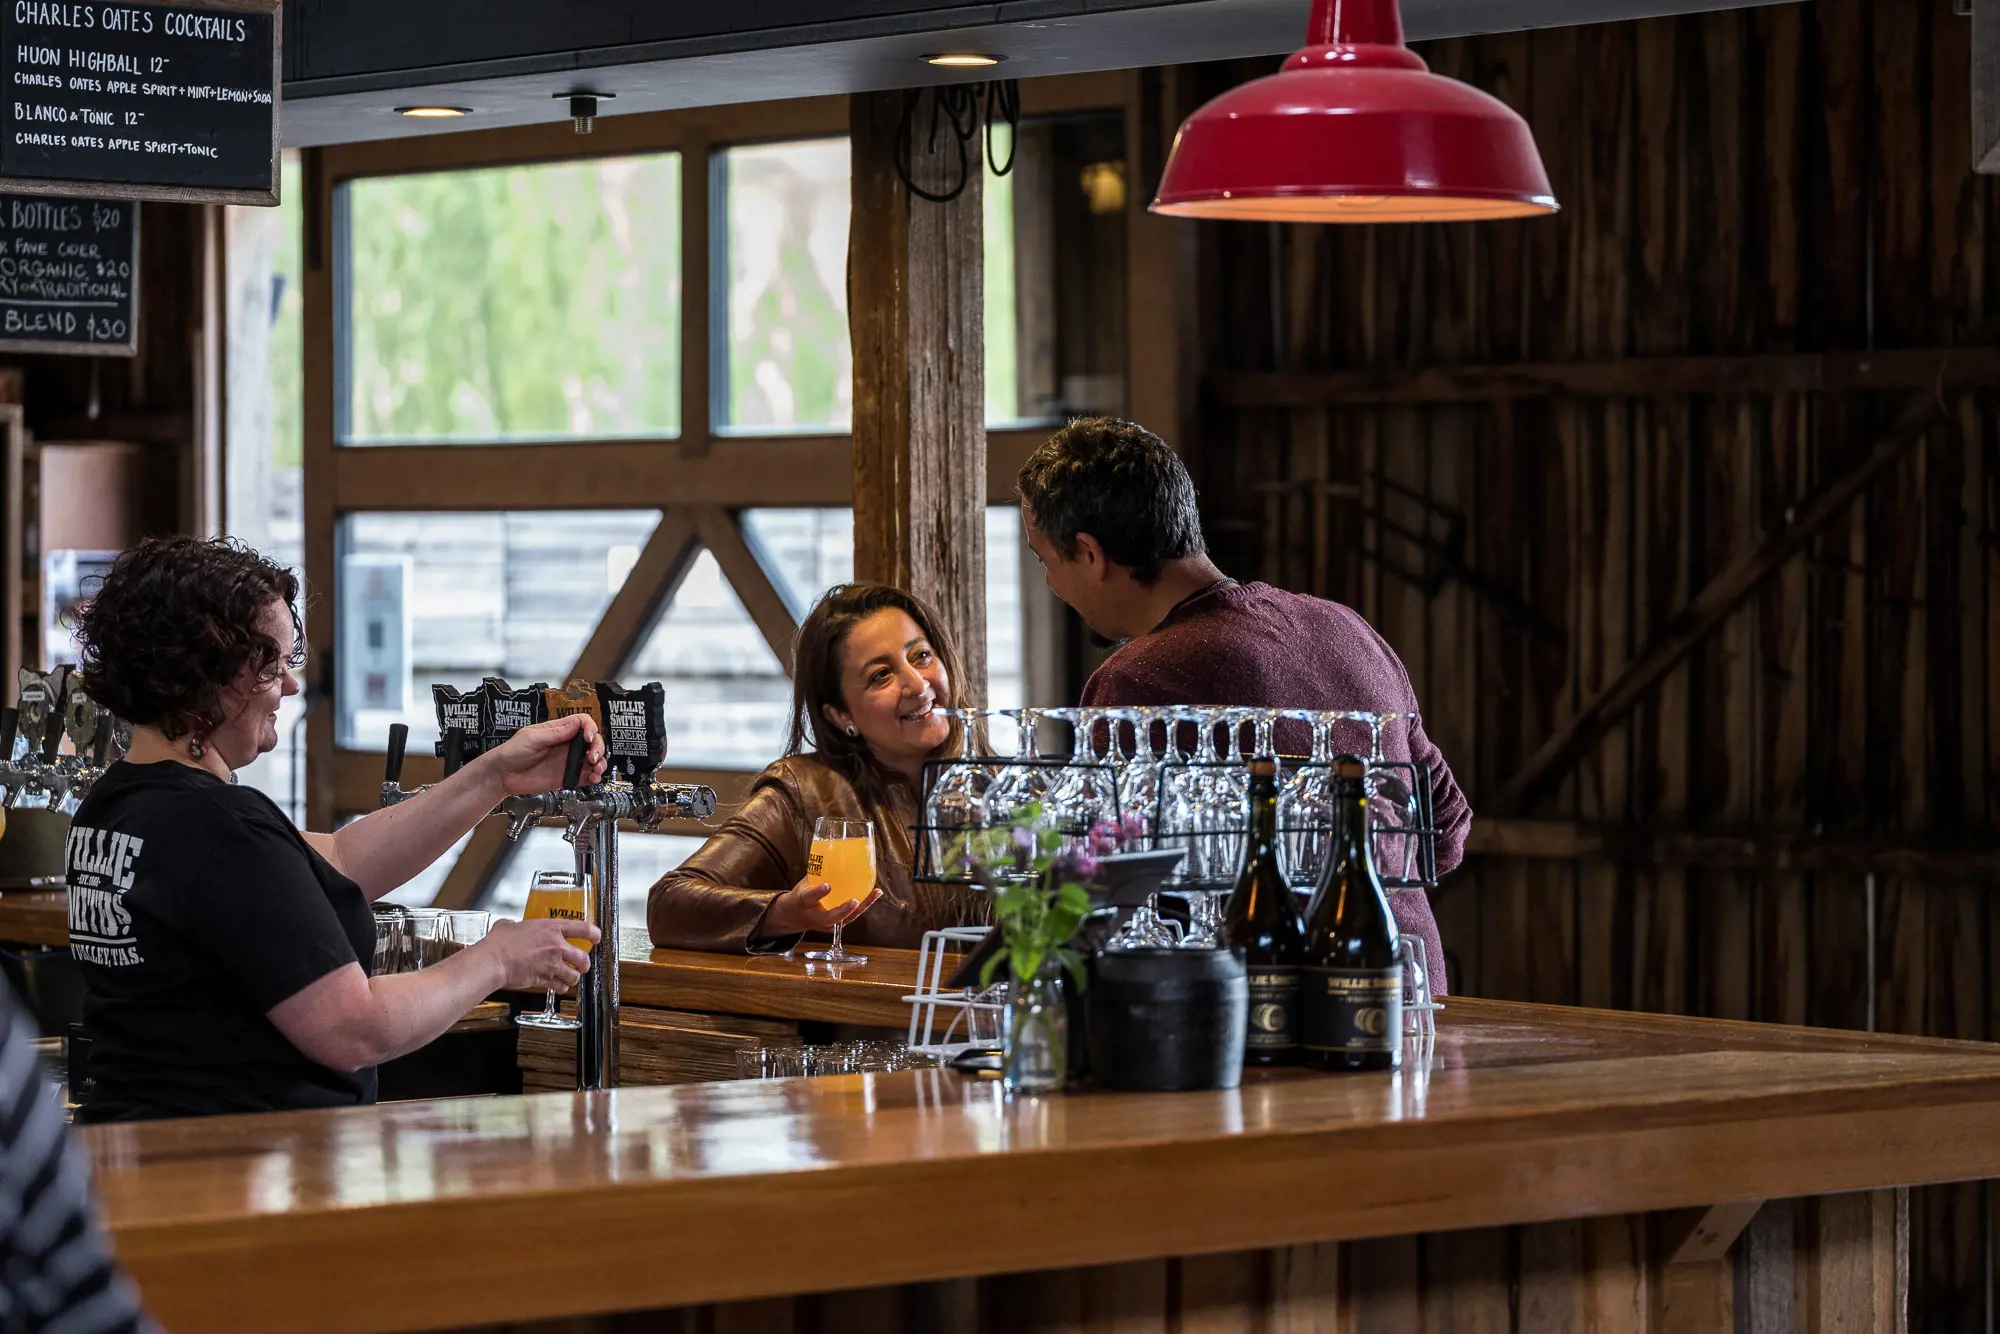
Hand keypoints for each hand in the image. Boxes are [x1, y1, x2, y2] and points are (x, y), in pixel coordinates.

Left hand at [479, 714, 606, 796]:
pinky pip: (585, 776)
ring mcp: (567, 761)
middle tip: (591, 757)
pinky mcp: (566, 777)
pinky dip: (593, 777)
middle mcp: (566, 744)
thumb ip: (555, 733)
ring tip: (596, 769)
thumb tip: (576, 724)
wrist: (502, 776)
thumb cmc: (511, 753)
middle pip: (593, 740)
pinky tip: (592, 778)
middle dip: (598, 747)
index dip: (590, 728)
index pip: (582, 723)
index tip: (587, 738)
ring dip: (600, 762)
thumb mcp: (531, 737)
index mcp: (558, 730)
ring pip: (593, 758)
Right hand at [480, 916, 599, 991]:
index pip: (583, 928)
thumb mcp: (508, 925)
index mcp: (552, 929)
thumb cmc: (499, 943)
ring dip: (573, 978)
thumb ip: (514, 925)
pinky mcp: (545, 980)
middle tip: (581, 965)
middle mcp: (556, 946)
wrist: (494, 961)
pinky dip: (561, 988)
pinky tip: (557, 986)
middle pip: (584, 958)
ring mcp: (552, 964)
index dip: (594, 934)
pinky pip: (560, 987)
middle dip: (585, 964)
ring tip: (569, 977)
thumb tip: (509, 925)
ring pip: (575, 975)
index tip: (597, 937)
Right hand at [761, 876, 882, 937]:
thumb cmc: (802, 894)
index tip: (827, 886)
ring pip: (846, 918)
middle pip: (830, 917)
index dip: (818, 893)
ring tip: (875, 893)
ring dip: (862, 906)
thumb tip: (833, 847)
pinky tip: (875, 893)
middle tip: (855, 901)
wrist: (795, 916)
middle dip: (843, 911)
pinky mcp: (836, 925)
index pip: (809, 897)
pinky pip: (852, 916)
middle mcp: (815, 916)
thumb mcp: (804, 883)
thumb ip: (817, 871)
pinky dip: (864, 905)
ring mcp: (827, 924)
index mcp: (803, 902)